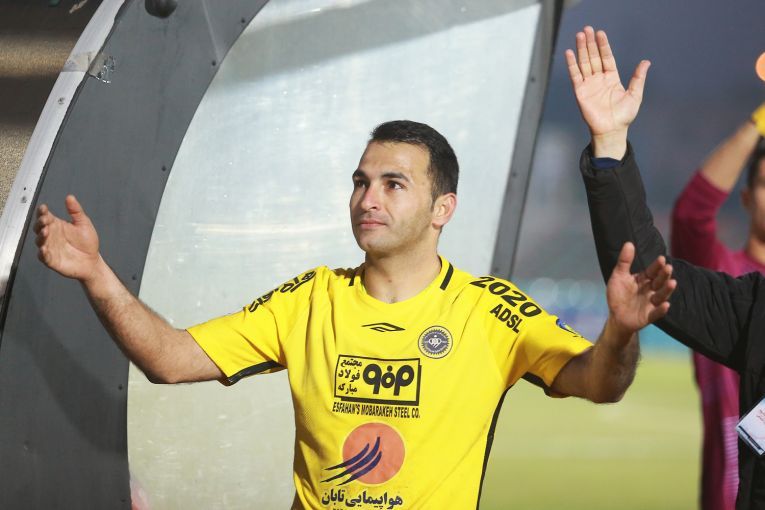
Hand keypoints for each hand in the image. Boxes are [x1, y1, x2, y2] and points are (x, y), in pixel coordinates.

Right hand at [34, 195, 100, 281]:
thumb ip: (76, 211)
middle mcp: (51, 235)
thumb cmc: (87, 243)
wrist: (92, 261)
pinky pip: (44, 256)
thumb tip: (70, 197)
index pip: (45, 216)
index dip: (43, 212)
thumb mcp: (83, 223)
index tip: (44, 208)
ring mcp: (50, 247)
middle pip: (39, 227)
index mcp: (57, 225)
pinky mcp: (51, 260)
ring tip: (46, 231)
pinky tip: (44, 249)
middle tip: (45, 219)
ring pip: (40, 241)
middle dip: (40, 223)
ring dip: (41, 236)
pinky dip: (43, 253)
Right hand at [566, 26, 650, 157]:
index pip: (606, 57)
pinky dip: (572, 64)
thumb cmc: (624, 116)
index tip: (600, 33)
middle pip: (593, 57)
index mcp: (612, 78)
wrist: (611, 130)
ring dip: (581, 49)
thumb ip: (638, 78)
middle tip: (587, 29)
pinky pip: (575, 75)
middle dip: (590, 43)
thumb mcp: (635, 95)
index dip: (603, 46)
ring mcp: (589, 85)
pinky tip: (570, 53)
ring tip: (580, 35)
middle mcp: (599, 79)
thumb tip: (646, 62)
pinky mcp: (580, 92)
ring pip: (584, 63)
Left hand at [606, 242, 674, 334]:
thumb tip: (628, 243)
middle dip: (664, 275)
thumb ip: (624, 261)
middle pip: (659, 282)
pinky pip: (656, 313)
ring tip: (672, 283)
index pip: (652, 271)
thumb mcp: (618, 276)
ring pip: (661, 296)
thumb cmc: (618, 295)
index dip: (657, 266)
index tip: (661, 259)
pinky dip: (661, 309)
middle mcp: (651, 290)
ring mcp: (651, 303)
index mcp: (644, 280)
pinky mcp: (649, 316)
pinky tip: (665, 305)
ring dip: (667, 290)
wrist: (616, 316)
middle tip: (668, 268)